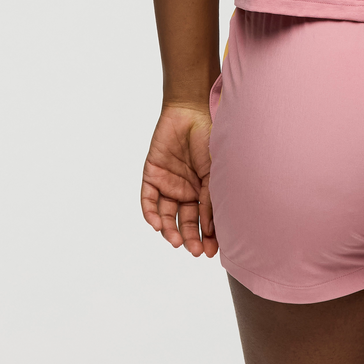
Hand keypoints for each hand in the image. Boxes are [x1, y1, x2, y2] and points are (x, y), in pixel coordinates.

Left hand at [140, 103, 217, 257]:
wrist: (191, 111)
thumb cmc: (209, 137)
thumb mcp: (215, 171)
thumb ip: (210, 197)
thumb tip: (211, 228)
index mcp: (203, 189)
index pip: (205, 219)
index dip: (208, 236)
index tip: (212, 252)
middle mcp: (185, 190)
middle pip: (185, 221)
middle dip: (190, 238)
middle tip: (195, 250)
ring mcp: (168, 183)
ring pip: (166, 215)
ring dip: (170, 231)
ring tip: (176, 242)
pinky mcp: (151, 175)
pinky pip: (148, 200)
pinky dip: (151, 214)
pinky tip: (158, 225)